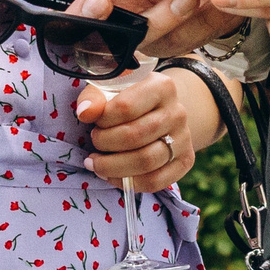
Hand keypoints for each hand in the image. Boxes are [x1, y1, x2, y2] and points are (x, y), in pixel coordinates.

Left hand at [75, 65, 208, 191]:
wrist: (159, 111)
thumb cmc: (128, 99)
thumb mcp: (110, 89)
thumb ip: (95, 97)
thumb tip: (85, 112)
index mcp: (161, 86)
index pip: (126, 107)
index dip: (103, 119)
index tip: (94, 121)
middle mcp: (178, 112)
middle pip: (135, 136)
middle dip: (105, 143)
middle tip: (94, 142)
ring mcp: (184, 138)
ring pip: (146, 162)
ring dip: (113, 167)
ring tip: (96, 163)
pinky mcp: (184, 161)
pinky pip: (156, 181)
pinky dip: (128, 183)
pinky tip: (112, 176)